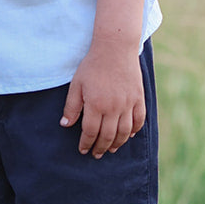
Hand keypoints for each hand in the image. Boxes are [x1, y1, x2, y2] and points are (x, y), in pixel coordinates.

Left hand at [60, 41, 145, 157]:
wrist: (115, 48)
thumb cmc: (92, 65)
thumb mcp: (76, 84)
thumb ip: (72, 106)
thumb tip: (65, 124)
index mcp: (96, 105)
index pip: (90, 132)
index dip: (86, 143)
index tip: (83, 150)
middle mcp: (113, 107)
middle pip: (107, 135)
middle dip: (100, 148)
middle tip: (96, 154)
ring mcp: (128, 103)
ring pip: (124, 132)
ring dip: (117, 143)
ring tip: (111, 149)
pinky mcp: (139, 98)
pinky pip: (139, 120)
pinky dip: (134, 130)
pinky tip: (129, 135)